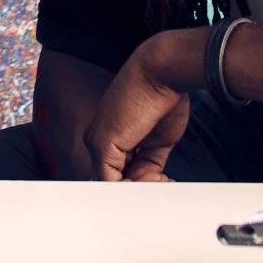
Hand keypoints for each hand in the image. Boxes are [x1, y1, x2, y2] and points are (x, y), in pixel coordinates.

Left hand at [81, 29, 197, 180]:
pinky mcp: (101, 145)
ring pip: (112, 184)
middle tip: (165, 181)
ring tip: (162, 178)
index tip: (164, 181)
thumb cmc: (164, 98)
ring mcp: (97, 142)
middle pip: (115, 180)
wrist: (161, 73)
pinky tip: (154, 179)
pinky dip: (133, 188)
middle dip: (143, 187)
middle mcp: (98, 138)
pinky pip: (111, 182)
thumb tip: (149, 183)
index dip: (143, 183)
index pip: (120, 173)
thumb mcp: (157, 140)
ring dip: (141, 189)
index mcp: (111, 135)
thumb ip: (148, 163)